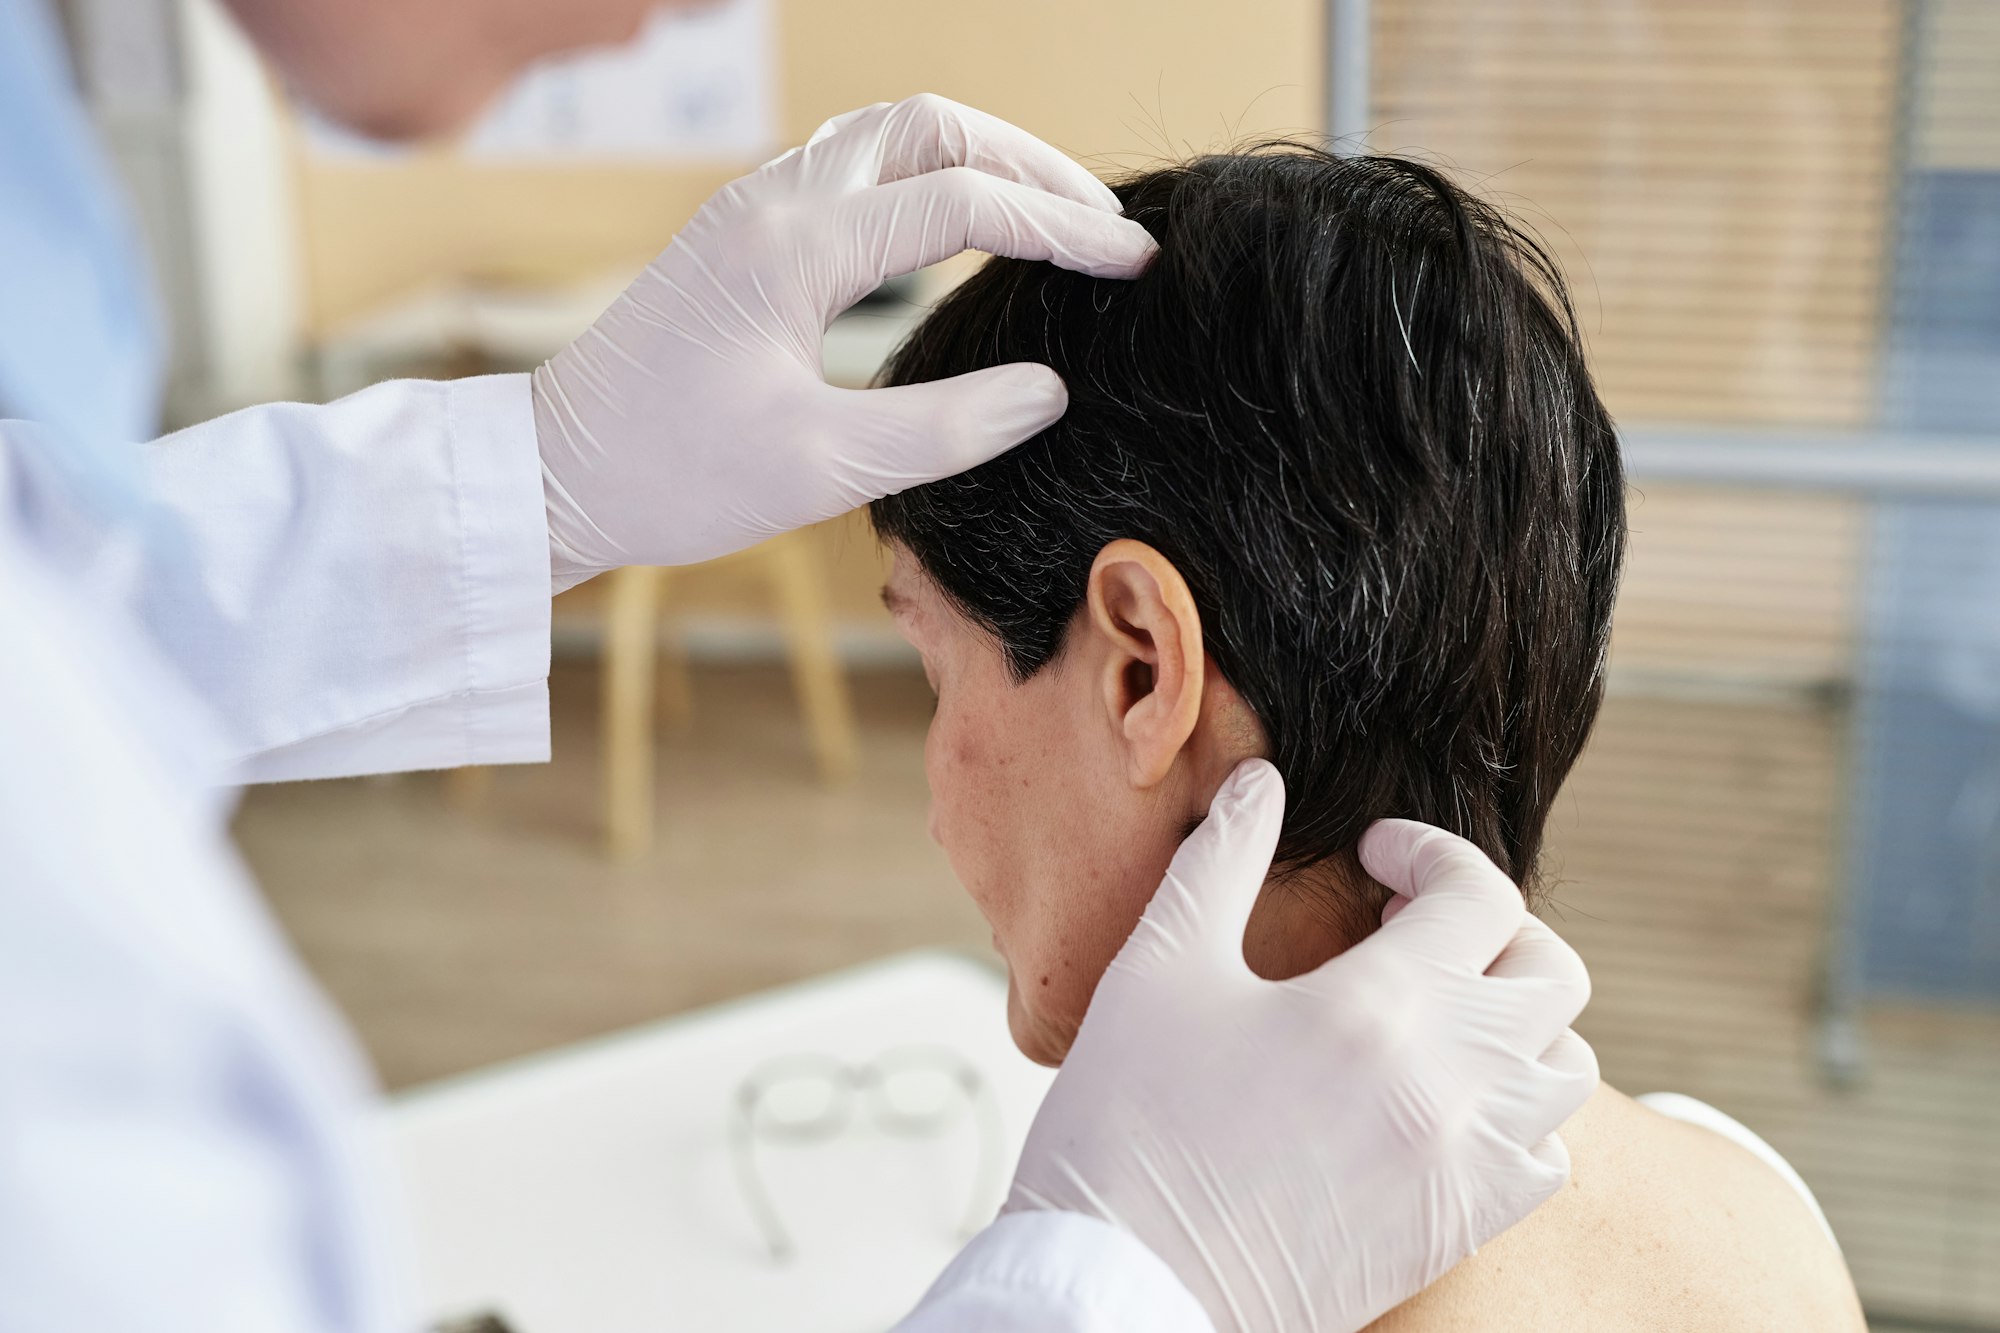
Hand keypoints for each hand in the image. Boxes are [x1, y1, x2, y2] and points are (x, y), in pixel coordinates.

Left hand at [532, 94, 1156, 589]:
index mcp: (796, 249)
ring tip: (1045, 219)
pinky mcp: (740, 232)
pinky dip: (923, 178)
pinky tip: (955, 233)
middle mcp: (773, 202)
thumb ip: (948, 427)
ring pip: (887, 134)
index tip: (1133, 262)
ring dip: (975, 160)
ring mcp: (750, 207)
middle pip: (930, 126)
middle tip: (1099, 225)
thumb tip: (1049, 391)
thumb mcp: (824, 467)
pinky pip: (851, 166)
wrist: (553, 474)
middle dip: (1029, 164)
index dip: (1062, 228)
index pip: (964, 202)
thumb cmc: (674, 478)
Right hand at [1006, 759, 1598, 1332]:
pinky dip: (1520, 1111)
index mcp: (1378, 1007)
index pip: (1479, 895)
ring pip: (1565, 1067)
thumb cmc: (1127, 1125)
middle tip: (1420, 923)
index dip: (1432, 852)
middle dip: (1496, 927)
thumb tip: (1260, 785)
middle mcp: (1448, 1085)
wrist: (1128, 1286)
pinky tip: (1445, 1097)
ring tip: (1440, 1006)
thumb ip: (1219, 861)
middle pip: (1552, 974)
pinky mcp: (1454, 1229)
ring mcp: (1463, 1166)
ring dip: (1517, 1017)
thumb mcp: (1159, 968)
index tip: (1376, 857)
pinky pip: (1547, 1157)